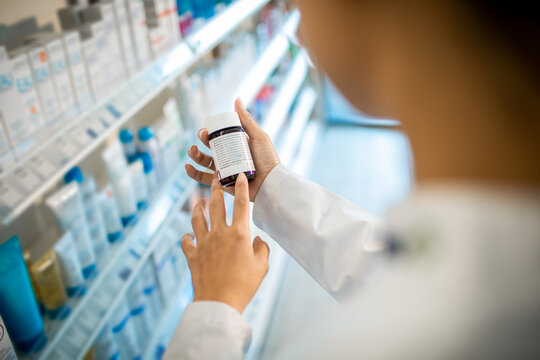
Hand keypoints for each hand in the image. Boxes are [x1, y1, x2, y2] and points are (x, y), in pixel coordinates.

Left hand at [181, 173, 269, 313]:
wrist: (218, 302)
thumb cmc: (244, 285)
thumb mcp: (261, 267)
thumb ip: (262, 249)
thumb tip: (258, 240)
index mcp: (239, 234)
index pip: (241, 205)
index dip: (241, 188)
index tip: (239, 175)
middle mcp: (219, 234)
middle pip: (216, 206)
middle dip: (216, 189)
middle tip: (214, 179)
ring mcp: (203, 244)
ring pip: (197, 219)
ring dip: (198, 208)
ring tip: (199, 202)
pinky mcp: (192, 256)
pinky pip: (186, 242)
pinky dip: (187, 237)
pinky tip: (188, 235)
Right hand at [186, 98, 279, 200]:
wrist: (271, 183)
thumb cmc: (268, 160)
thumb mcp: (258, 137)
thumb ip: (247, 120)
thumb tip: (237, 99)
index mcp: (236, 145)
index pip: (219, 135)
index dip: (210, 130)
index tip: (206, 126)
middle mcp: (228, 157)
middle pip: (209, 147)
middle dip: (201, 140)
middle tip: (202, 136)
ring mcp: (224, 170)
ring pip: (204, 161)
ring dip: (194, 155)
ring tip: (192, 151)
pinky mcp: (221, 184)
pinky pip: (204, 179)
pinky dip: (193, 173)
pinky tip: (187, 166)